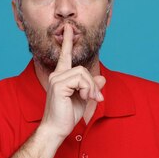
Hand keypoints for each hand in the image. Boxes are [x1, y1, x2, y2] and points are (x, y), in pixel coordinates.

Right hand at [39, 24, 105, 141]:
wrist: (57, 129)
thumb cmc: (67, 116)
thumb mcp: (84, 99)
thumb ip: (92, 88)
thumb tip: (102, 79)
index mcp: (61, 77)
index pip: (65, 56)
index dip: (68, 42)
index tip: (68, 28)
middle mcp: (56, 75)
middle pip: (82, 69)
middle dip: (92, 84)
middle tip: (96, 98)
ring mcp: (56, 79)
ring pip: (82, 73)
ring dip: (90, 88)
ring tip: (89, 99)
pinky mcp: (58, 84)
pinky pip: (80, 79)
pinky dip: (87, 89)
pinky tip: (84, 97)